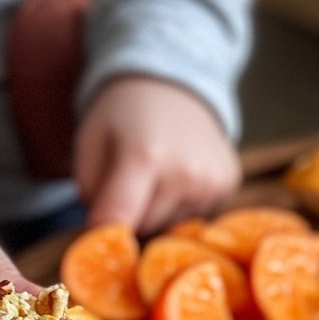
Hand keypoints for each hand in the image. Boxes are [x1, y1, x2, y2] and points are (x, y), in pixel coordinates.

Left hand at [75, 75, 240, 233]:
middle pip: (146, 227)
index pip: (119, 219)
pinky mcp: (228, 184)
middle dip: (131, 216)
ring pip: (171, 226)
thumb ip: (90, 194)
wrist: (172, 83)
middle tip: (128, 186)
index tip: (96, 235)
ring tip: (157, 177)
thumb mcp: (90, 143)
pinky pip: (196, 217)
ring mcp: (211, 181)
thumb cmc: (122, 115)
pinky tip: (179, 177)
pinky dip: (182, 205)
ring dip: (158, 212)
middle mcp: (184, 172)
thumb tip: (103, 236)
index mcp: (143, 155)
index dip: (103, 232)